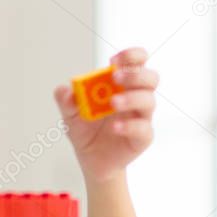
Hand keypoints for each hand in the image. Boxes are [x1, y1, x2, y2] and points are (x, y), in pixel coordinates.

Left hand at [55, 47, 157, 182]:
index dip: (132, 56)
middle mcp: (136, 97)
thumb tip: (65, 90)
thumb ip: (66, 101)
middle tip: (115, 77)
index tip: (114, 60)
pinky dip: (129, 125)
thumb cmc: (86, 131)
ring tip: (112, 103)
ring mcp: (141, 117)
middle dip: (135, 74)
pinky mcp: (143, 137)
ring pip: (149, 101)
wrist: (90, 160)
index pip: (138, 62)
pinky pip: (143, 128)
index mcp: (121, 85)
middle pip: (151, 78)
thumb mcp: (70, 114)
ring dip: (131, 98)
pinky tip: (114, 127)